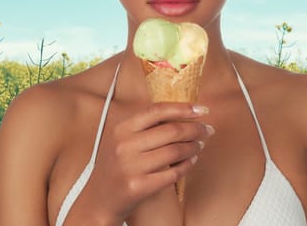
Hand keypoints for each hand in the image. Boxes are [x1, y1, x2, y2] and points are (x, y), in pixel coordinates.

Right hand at [70, 102, 212, 224]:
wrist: (98, 199)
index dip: (183, 108)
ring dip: (194, 147)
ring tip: (200, 145)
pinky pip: (172, 173)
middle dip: (195, 129)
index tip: (202, 109)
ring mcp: (130, 167)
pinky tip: (192, 161)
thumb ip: (144, 126)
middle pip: (171, 131)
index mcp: (121, 128)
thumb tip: (181, 113)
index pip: (157, 111)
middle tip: (207, 130)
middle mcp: (124, 145)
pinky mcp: (138, 187)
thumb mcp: (121, 139)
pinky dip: (187, 165)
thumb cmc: (115, 165)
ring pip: (174, 151)